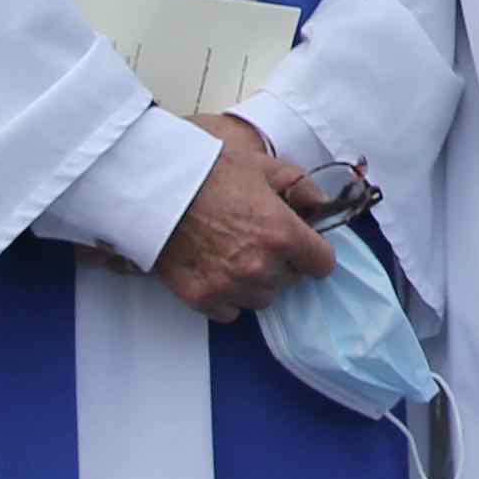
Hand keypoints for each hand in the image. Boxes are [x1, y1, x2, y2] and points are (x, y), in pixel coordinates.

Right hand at [148, 125, 337, 321]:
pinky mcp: (202, 297)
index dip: (314, 252)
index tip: (303, 245)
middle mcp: (260, 266)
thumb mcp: (263, 167)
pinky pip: (230, 311)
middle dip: (281, 263)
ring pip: (261, 298)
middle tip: (257, 240)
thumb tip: (322, 204)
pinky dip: (226, 296)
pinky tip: (215, 269)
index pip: (322, 264)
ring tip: (234, 254)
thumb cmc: (209, 172)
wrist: (156, 186)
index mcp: (281, 233)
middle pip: (290, 281)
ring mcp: (230, 285)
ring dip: (255, 282)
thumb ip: (301, 186)